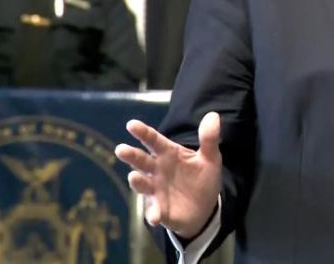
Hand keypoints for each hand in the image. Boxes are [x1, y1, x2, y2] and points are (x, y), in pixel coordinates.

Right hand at [115, 112, 222, 238]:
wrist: (205, 208)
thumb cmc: (202, 178)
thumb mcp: (210, 158)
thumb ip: (209, 139)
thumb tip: (213, 115)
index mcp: (168, 153)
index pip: (153, 140)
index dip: (143, 132)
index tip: (131, 124)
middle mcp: (157, 170)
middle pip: (141, 160)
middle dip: (131, 155)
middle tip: (121, 149)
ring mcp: (156, 190)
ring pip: (143, 184)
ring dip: (137, 181)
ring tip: (133, 176)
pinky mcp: (159, 209)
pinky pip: (154, 211)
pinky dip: (153, 214)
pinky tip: (154, 217)